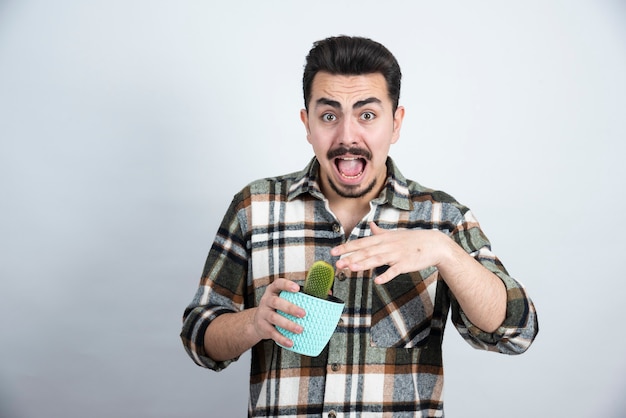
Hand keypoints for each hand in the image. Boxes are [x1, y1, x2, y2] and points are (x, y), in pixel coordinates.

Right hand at [252, 278, 305, 346]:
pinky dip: (282, 338)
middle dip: (290, 308)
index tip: (297, 288)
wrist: (257, 323)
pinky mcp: (262, 326)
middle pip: (276, 302)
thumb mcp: (283, 299)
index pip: (278, 284)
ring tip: (300, 329)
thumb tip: (325, 294)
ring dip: (288, 324)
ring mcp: (263, 313)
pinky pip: (272, 333)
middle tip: (303, 313)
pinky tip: (291, 342)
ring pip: (274, 318)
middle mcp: (266, 300)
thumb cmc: (276, 308)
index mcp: (273, 291)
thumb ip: (299, 297)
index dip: (287, 285)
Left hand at [331, 222, 450, 283]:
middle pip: (366, 251)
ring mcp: (397, 255)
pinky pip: (395, 270)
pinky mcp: (406, 264)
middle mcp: (387, 245)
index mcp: (383, 239)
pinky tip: (378, 281)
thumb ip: (381, 232)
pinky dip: (386, 275)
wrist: (434, 244)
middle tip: (337, 264)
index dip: (347, 247)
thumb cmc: (413, 240)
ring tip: (351, 268)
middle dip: (351, 257)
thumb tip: (371, 225)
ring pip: (377, 259)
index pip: (361, 242)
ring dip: (364, 264)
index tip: (333, 252)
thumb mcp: (395, 234)